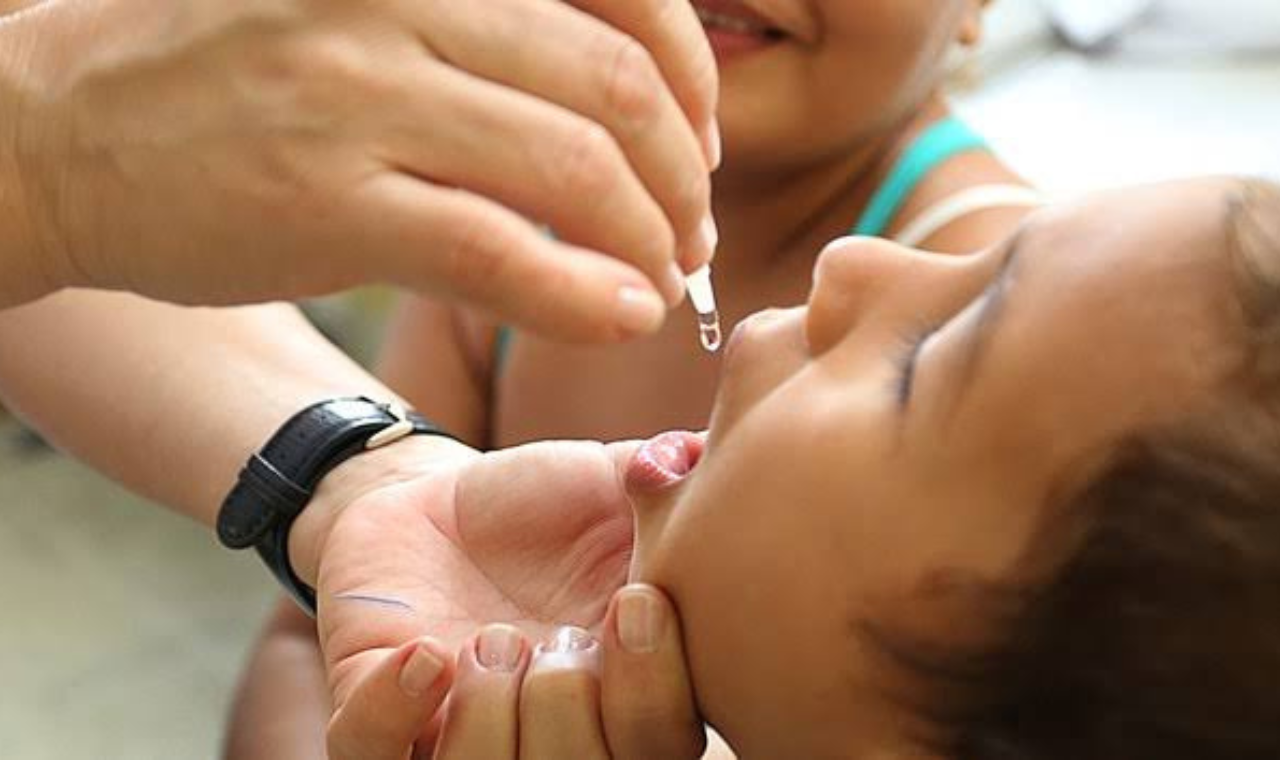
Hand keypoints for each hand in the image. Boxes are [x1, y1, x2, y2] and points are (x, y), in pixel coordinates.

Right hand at [0, 0, 717, 338]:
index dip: (692, 75)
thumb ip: (476, 33)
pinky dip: (583, 293)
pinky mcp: (327, 202)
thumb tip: (618, 105)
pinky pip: (499, 250)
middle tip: (689, 232)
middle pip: (617, 87)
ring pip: (577, 169)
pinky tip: (620, 314)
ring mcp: (361, 97)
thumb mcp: (356, 8)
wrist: (56, 131)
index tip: (698, 142)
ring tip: (659, 280)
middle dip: (682, 177)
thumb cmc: (220, 72)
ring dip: (650, 239)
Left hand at [289, 434, 703, 751]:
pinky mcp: (375, 711)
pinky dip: (396, 712)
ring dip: (488, 720)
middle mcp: (549, 728)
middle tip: (551, 634)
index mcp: (622, 687)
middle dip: (569, 714)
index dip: (653, 696)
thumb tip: (716, 452)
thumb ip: (677, 483)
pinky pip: (372, 752)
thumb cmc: (544, 503)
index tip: (632, 604)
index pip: (663, 744)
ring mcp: (458, 729)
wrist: (439, 496)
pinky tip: (425, 653)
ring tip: (487, 642)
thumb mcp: (617, 481)